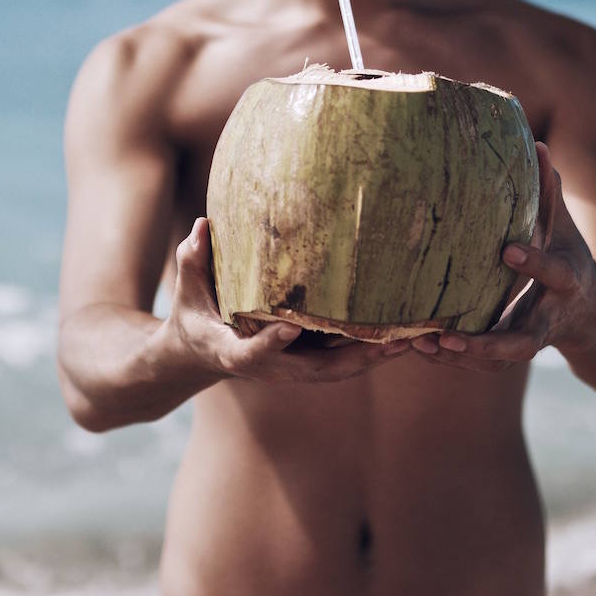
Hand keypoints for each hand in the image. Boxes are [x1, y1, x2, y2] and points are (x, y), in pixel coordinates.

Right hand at [160, 217, 409, 383]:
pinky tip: (399, 336)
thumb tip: (202, 225)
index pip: (252, 352)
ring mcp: (290, 367)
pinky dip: (369, 351)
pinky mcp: (305, 362)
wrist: (201, 354)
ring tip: (408, 340)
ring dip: (372, 358)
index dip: (271, 342)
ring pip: (335, 370)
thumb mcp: (187, 290)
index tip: (289, 326)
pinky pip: (340, 360)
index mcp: (233, 352)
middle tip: (387, 342)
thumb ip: (194, 260)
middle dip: (351, 360)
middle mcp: (268, 367)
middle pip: (313, 371)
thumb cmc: (193, 315)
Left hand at [410, 142, 595, 372]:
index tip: (506, 250)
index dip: (532, 263)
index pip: (553, 272)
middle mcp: (551, 317)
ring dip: (461, 357)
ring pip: (500, 362)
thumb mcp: (566, 229)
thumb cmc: (572, 259)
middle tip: (450, 336)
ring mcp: (533, 341)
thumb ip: (550, 193)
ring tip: (422, 344)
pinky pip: (485, 365)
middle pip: (525, 343)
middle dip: (490, 343)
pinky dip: (453, 359)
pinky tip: (419, 347)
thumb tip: (536, 145)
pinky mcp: (514, 354)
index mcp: (568, 280)